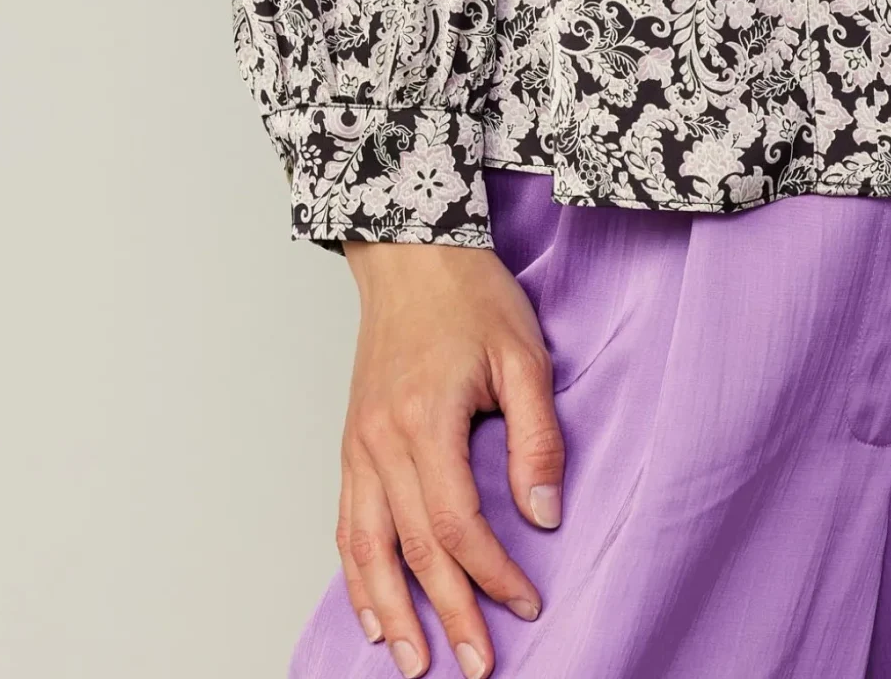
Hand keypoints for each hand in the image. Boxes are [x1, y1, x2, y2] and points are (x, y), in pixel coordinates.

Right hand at [334, 236, 564, 677]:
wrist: (408, 251)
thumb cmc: (468, 295)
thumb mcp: (524, 354)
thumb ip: (537, 435)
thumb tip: (543, 513)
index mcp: (425, 418)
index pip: (457, 523)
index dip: (492, 574)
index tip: (527, 603)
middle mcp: (382, 439)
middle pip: (412, 549)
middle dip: (447, 614)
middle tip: (476, 666)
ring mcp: (360, 443)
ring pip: (367, 547)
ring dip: (390, 612)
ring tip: (415, 664)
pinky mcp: (352, 441)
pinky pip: (347, 522)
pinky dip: (355, 574)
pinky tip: (373, 611)